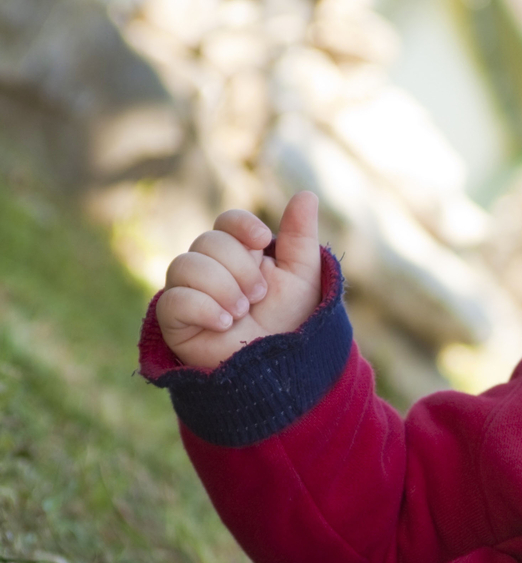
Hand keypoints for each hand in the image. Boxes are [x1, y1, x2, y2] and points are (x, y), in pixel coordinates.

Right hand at [157, 191, 321, 368]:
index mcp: (238, 253)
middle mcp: (208, 268)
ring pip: (185, 265)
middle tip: (257, 298)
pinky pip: (173, 300)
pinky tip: (223, 324)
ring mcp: (188, 292)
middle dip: (240, 269)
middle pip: (207, 241)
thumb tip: (306, 194)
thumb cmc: (290, 324)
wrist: (279, 368)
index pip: (226, 221)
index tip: (262, 240)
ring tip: (241, 314)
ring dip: (222, 289)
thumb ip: (300, 237)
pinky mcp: (173, 321)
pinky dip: (202, 308)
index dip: (240, 225)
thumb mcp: (302, 278)